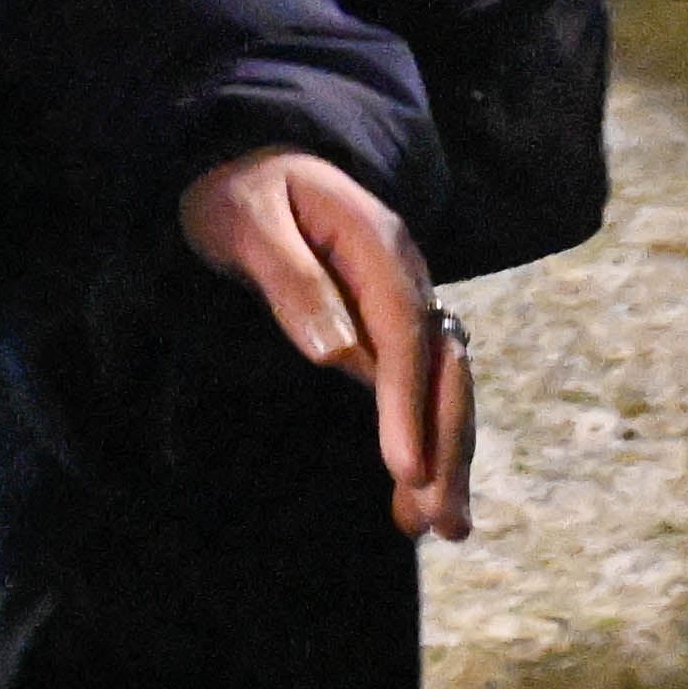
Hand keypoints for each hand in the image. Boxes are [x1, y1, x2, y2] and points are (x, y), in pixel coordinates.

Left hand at [186, 147, 467, 532]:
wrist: (250, 159)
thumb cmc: (240, 190)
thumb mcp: (247, 220)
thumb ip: (290, 278)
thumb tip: (335, 353)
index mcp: (377, 242)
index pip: (402, 330)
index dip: (407, 403)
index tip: (405, 468)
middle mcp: (405, 275)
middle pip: (440, 368)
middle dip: (447, 446)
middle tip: (443, 523)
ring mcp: (402, 303)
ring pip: (440, 386)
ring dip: (448, 456)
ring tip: (444, 529)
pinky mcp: (388, 329)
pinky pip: (418, 389)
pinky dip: (426, 441)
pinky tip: (414, 499)